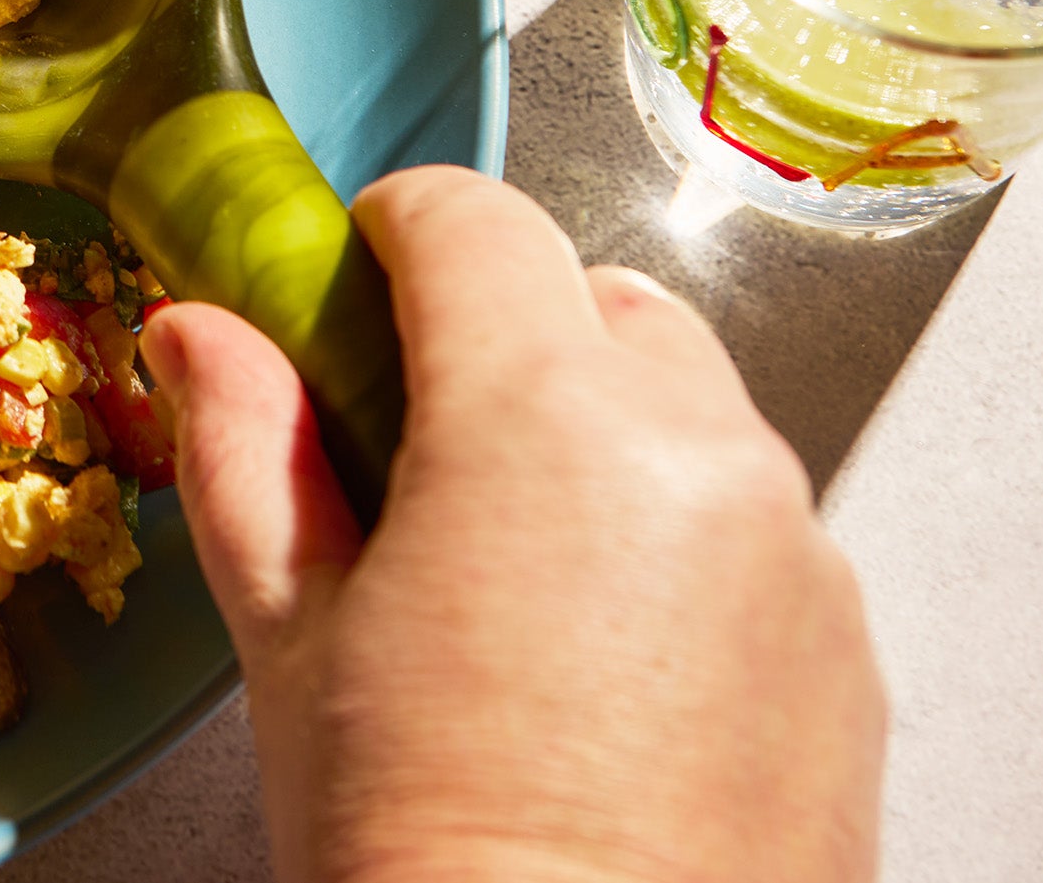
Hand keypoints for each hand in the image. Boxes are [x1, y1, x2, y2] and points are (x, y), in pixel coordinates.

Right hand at [146, 167, 883, 882]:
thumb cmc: (423, 846)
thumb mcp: (290, 638)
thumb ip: (245, 448)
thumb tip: (199, 332)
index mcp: (541, 420)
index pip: (475, 221)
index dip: (392, 231)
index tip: (348, 282)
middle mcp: (697, 451)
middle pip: (594, 296)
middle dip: (501, 332)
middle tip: (411, 442)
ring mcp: (793, 548)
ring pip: (686, 402)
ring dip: (596, 428)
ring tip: (504, 566)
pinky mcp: (844, 642)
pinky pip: (753, 520)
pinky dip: (675, 534)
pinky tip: (592, 652)